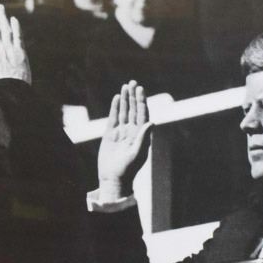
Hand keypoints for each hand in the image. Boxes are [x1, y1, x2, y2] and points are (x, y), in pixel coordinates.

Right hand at [97, 81, 152, 200]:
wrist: (113, 179)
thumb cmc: (128, 169)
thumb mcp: (137, 154)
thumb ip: (143, 138)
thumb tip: (151, 122)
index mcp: (142, 134)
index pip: (143, 114)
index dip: (142, 101)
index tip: (140, 89)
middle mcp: (132, 131)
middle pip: (134, 109)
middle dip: (134, 96)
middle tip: (133, 83)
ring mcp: (121, 132)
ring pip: (124, 112)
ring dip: (125, 99)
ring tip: (125, 86)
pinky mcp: (110, 134)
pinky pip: (114, 117)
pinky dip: (115, 108)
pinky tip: (117, 98)